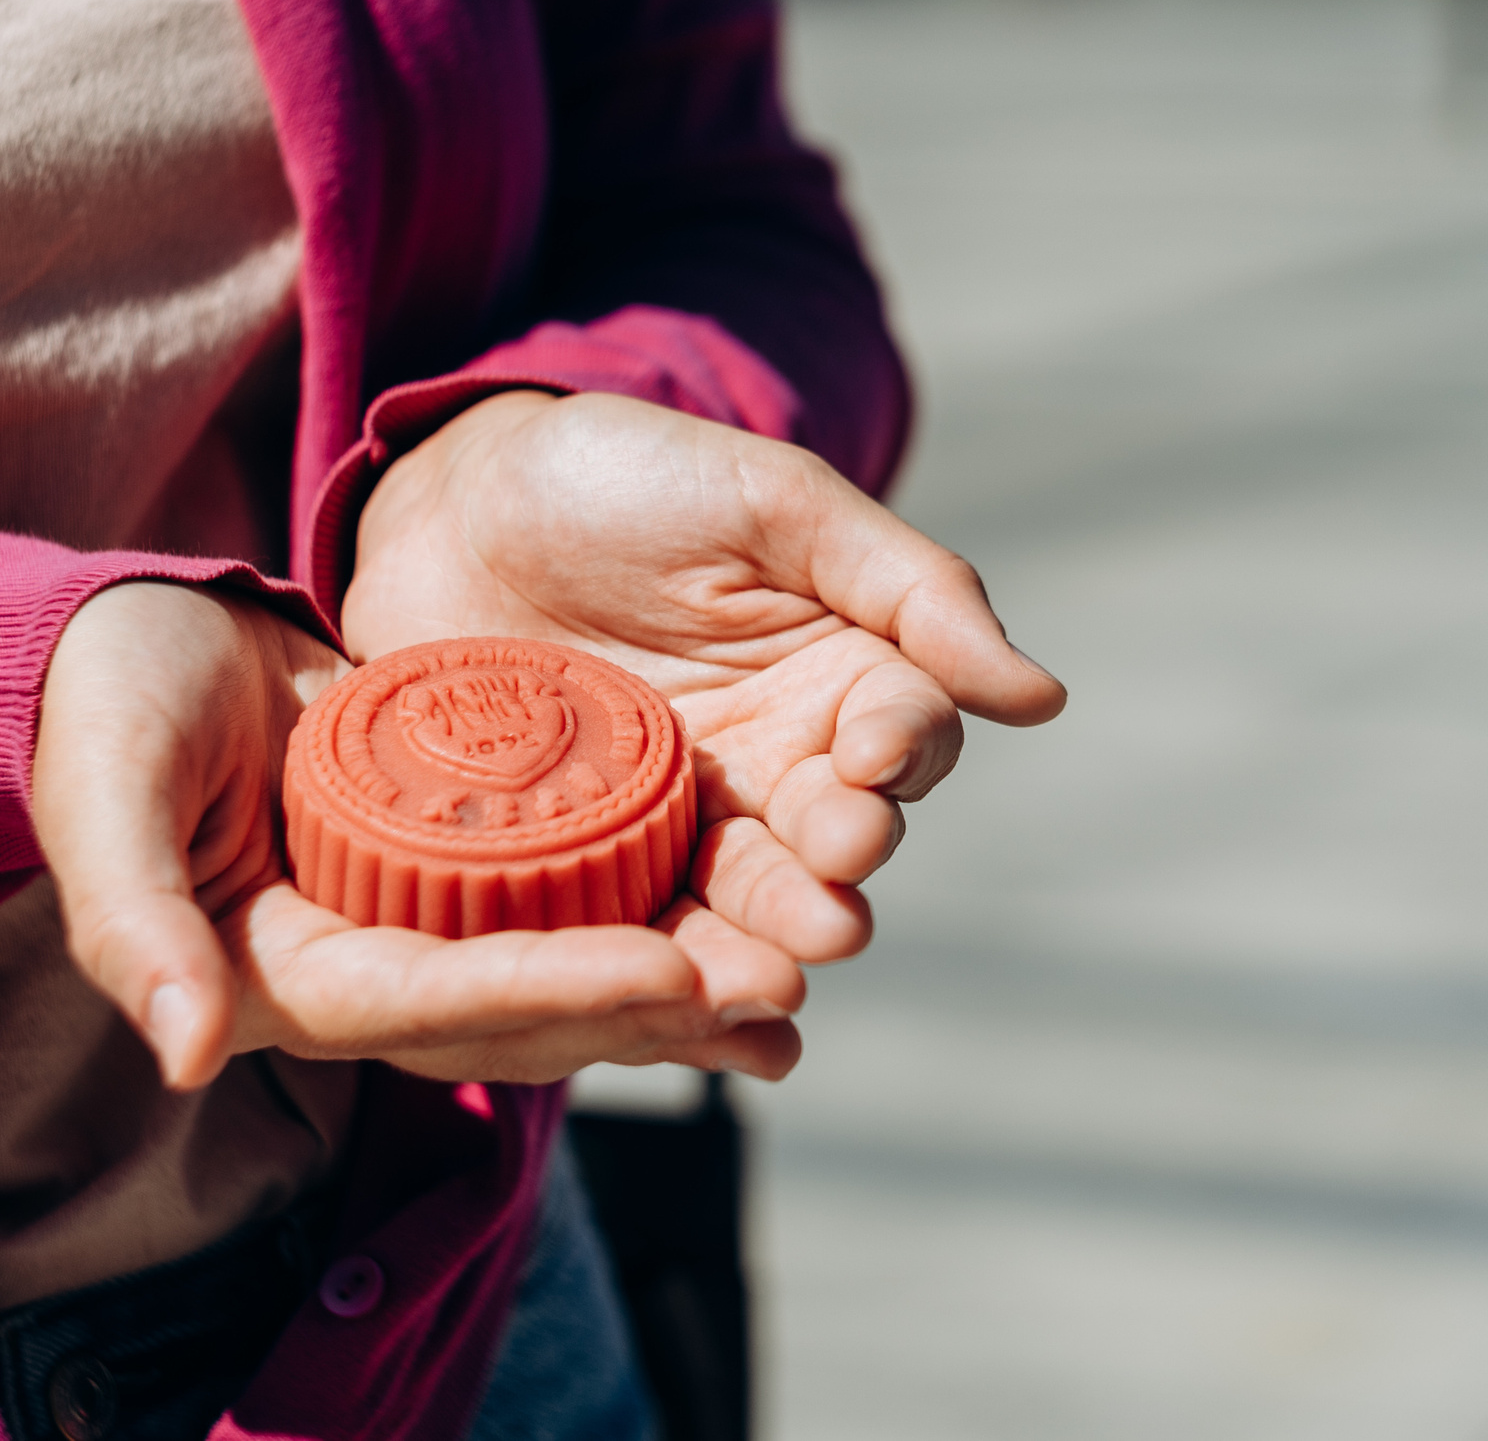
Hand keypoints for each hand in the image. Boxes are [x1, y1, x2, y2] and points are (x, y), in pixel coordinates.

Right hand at [31, 581, 807, 1090]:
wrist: (144, 652)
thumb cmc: (108, 707)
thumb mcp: (108, 793)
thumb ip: (132, 917)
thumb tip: (186, 1053)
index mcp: (279, 975)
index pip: (430, 1000)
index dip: (549, 989)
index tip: (668, 969)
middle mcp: (364, 976)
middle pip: (522, 1018)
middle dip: (646, 1013)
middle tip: (773, 996)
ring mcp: (419, 934)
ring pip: (562, 988)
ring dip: (675, 1001)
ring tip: (788, 1001)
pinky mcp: (463, 881)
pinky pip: (570, 921)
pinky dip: (655, 934)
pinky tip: (749, 935)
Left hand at [341, 391, 1065, 973]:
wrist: (444, 503)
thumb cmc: (622, 478)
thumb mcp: (773, 502)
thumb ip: (910, 588)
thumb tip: (1043, 698)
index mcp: (838, 683)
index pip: (902, 737)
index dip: (897, 755)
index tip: (869, 765)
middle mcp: (773, 773)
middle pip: (824, 849)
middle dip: (827, 884)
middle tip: (828, 912)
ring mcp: (673, 831)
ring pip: (734, 911)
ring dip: (752, 954)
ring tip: (755, 986)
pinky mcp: (577, 872)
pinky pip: (625, 936)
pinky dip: (648, 977)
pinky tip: (661, 1009)